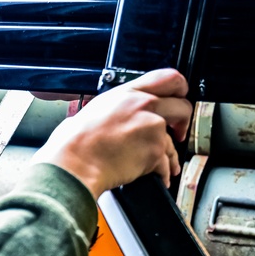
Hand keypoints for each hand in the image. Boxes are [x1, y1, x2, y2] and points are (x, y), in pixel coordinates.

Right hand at [30, 68, 191, 199]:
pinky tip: (155, 177)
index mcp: (126, 93)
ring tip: (163, 165)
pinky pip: (166, 164)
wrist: (73, 165)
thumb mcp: (92, 111)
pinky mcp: (154, 151)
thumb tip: (112, 117)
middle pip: (181, 107)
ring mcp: (151, 127)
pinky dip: (162, 173)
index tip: (179, 99)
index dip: (180, 89)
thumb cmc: (72, 144)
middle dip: (182, 122)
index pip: (168, 78)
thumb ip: (112, 109)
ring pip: (174, 141)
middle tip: (177, 132)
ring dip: (170, 155)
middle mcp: (142, 105)